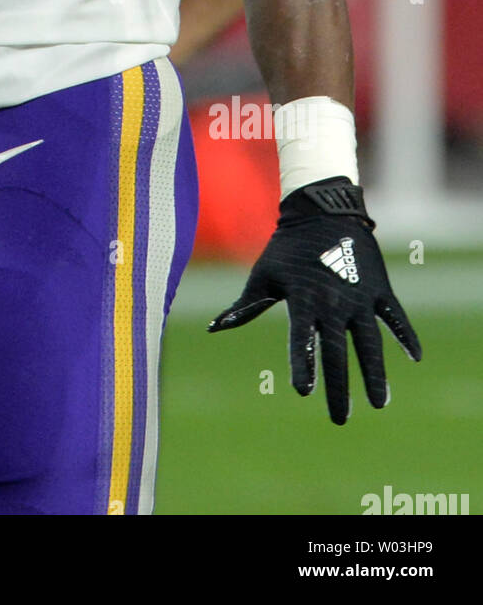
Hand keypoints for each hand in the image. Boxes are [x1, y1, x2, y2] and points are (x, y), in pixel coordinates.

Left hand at [208, 176, 420, 423]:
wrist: (323, 210)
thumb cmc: (287, 246)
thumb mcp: (264, 274)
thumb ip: (244, 306)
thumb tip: (214, 328)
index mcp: (303, 300)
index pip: (301, 340)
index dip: (301, 365)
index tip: (303, 392)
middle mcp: (333, 302)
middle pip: (337, 352)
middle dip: (339, 388)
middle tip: (338, 419)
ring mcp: (360, 296)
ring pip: (371, 342)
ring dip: (375, 373)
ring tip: (378, 403)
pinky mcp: (379, 288)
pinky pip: (396, 317)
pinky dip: (406, 336)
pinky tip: (414, 358)